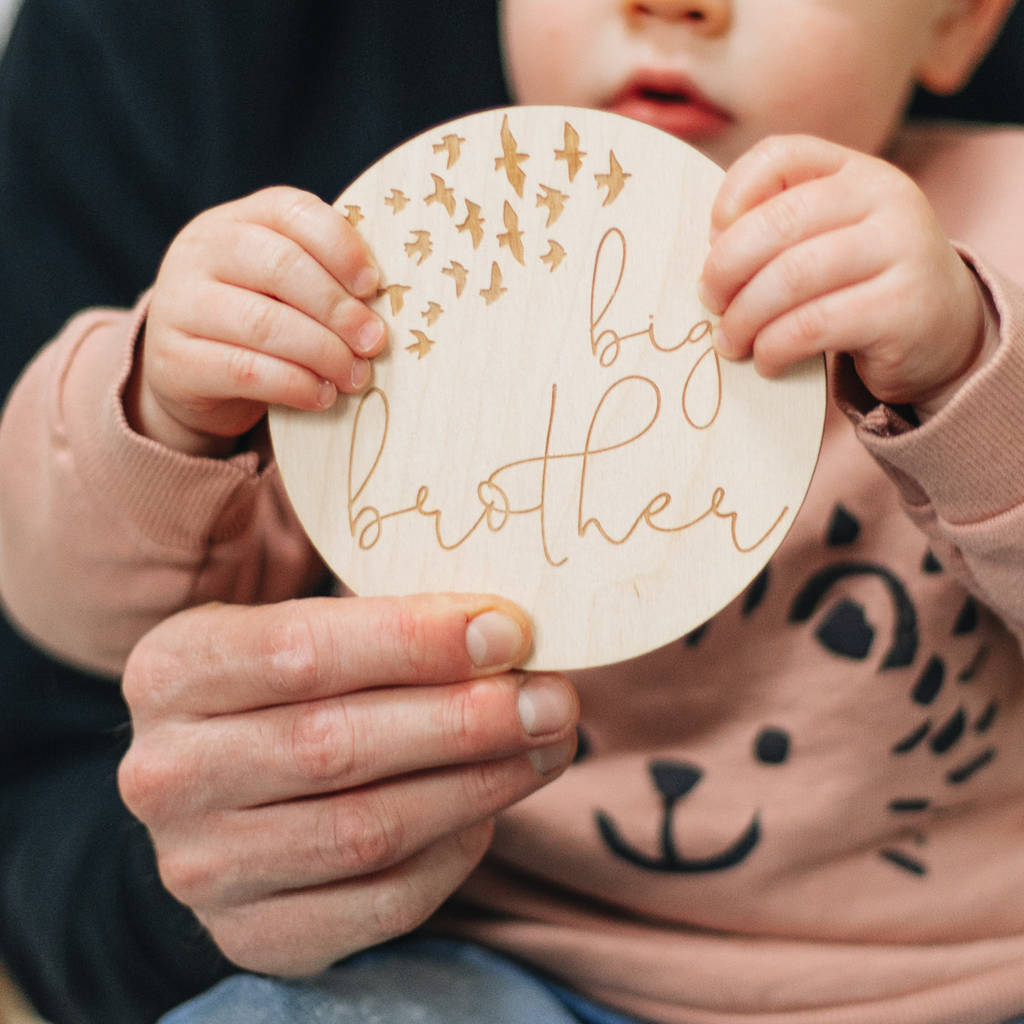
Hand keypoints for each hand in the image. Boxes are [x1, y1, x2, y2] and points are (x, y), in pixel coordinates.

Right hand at [118, 594, 577, 975]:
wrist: (218, 790)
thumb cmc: (282, 687)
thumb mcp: (299, 630)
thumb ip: (384, 626)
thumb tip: (505, 633)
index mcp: (173, 671)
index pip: (299, 652)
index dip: (414, 642)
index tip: (508, 631)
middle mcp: (169, 773)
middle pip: (336, 746)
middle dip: (464, 720)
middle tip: (551, 698)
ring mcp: (203, 866)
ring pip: (367, 830)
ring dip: (477, 785)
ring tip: (546, 744)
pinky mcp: (255, 932)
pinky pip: (381, 902)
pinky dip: (453, 853)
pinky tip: (491, 808)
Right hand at [129, 187, 387, 455]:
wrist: (185, 370)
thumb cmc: (257, 318)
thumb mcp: (284, 286)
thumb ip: (323, 276)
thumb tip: (385, 301)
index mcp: (237, 220)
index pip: (292, 213)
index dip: (340, 247)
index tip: (373, 286)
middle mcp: (200, 251)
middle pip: (281, 266)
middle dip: (338, 308)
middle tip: (374, 341)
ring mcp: (179, 304)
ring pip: (264, 323)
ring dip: (323, 352)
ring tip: (355, 375)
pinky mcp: (173, 360)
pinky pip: (245, 370)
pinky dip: (295, 385)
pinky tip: (322, 395)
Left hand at [699, 135, 989, 407]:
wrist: (943, 329)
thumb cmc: (860, 284)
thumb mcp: (826, 239)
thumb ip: (776, 227)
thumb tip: (709, 249)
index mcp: (857, 171)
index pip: (779, 155)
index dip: (732, 195)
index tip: (713, 238)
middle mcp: (887, 197)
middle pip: (776, 222)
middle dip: (725, 268)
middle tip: (709, 302)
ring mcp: (902, 249)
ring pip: (790, 278)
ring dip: (743, 317)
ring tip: (731, 340)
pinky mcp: (903, 308)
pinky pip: (812, 326)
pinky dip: (773, 347)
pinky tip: (766, 359)